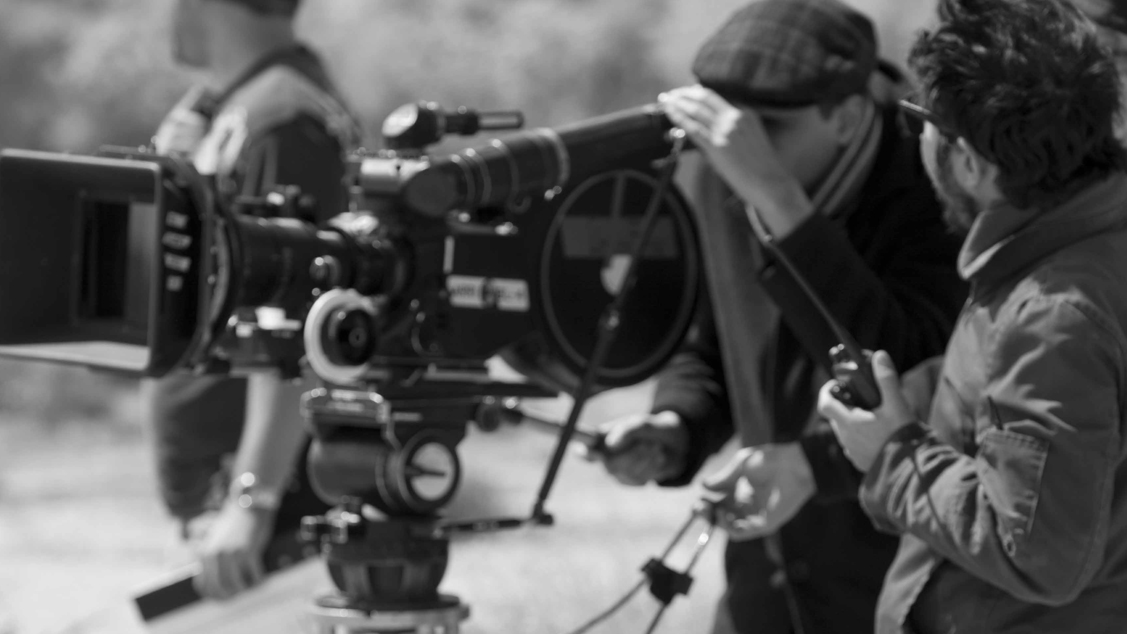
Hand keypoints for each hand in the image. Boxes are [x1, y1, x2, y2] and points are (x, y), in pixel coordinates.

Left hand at [187, 502, 273, 599]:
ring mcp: (232, 554)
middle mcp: (215, 555)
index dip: (214, 596)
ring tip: (251, 585)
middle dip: (229, 597)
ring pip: (236, 585)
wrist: (249, 508)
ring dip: (245, 589)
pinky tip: (261, 579)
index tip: (225, 597)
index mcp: (205, 554)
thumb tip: (215, 586)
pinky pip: (254, 576)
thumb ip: (211, 561)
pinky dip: (259, 581)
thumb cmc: (234, 526)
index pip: (203, 586)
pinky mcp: (248, 552)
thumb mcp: (215, 542)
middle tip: (240, 594)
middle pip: (219, 589)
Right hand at [584, 411, 688, 485]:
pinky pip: (638, 479)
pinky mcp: (630, 481)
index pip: (584, 444)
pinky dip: (652, 468)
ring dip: (646, 459)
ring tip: (655, 447)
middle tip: (648, 444)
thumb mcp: (644, 423)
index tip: (582, 449)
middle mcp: (605, 454)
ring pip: (626, 472)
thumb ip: (628, 430)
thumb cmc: (654, 429)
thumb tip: (611, 445)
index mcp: (603, 437)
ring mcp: (617, 470)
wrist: (678, 445)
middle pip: (609, 464)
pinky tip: (657, 458)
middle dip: (632, 455)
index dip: (579, 448)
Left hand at [658, 85, 808, 231]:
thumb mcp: (750, 138)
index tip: (686, 92)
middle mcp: (735, 117)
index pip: (716, 97)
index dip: (697, 93)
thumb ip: (732, 128)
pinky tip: (670, 114)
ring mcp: (726, 130)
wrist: (770, 183)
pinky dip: (679, 118)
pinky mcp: (718, 146)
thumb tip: (708, 127)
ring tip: (665, 100)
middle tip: (670, 94)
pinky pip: (693, 128)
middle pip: (704, 98)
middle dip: (684, 94)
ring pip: (696, 110)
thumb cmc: (760, 167)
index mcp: (745, 112)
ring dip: (678, 103)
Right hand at [701, 443, 814, 540]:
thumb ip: (723, 479)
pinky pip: (744, 533)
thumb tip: (703, 486)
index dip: (705, 505)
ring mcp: (754, 517)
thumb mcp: (740, 466)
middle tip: (698, 508)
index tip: (699, 499)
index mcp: (738, 492)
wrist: (793, 464)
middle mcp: (745, 507)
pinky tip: (725, 514)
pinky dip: (731, 527)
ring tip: (714, 509)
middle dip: (706, 515)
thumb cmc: (769, 460)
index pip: (717, 504)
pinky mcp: (765, 524)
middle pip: (720, 518)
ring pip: (730, 528)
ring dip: (718, 522)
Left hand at [817, 350, 914, 471]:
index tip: (836, 383)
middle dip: (844, 404)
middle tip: (861, 396)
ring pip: (845, 431)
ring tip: (874, 414)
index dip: (827, 391)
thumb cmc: (902, 436)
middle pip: (836, 415)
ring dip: (853, 420)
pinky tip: (879, 434)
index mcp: (849, 422)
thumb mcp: (896, 405)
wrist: (909, 471)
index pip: (824, 403)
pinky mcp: (860, 462)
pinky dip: (861, 436)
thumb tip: (879, 356)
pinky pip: (854, 445)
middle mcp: (846, 438)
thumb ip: (886, 379)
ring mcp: (852, 452)